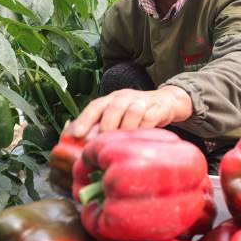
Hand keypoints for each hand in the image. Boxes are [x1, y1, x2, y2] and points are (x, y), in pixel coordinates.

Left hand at [66, 85, 193, 138]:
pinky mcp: (158, 108)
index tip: (76, 135)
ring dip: (127, 128)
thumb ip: (98, 126)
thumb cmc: (135, 114)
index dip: (84, 120)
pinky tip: (140, 140)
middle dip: (107, 126)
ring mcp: (143, 101)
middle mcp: (125, 97)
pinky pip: (150, 118)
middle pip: (113, 107)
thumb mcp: (117, 116)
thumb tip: (74, 141)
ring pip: (132, 111)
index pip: (95, 106)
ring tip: (123, 142)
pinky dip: (144, 129)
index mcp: (111, 99)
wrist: (166, 103)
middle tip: (104, 143)